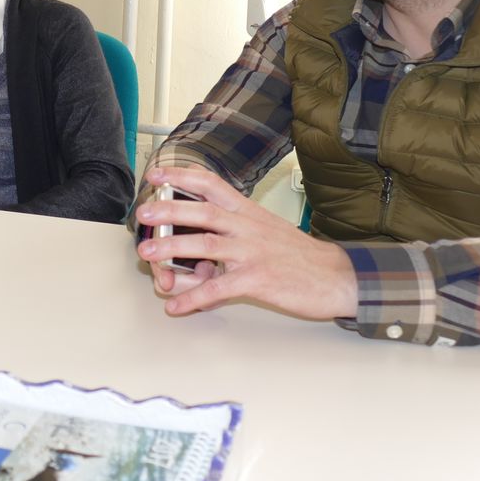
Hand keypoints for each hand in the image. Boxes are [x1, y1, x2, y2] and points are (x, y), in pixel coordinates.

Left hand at [135, 166, 357, 320]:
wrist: (337, 276)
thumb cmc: (297, 254)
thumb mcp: (264, 228)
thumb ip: (232, 229)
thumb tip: (194, 243)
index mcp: (247, 211)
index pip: (211, 184)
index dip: (181, 176)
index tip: (155, 174)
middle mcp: (247, 227)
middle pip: (202, 211)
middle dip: (169, 209)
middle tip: (143, 213)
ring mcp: (252, 253)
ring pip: (206, 246)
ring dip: (172, 248)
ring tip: (147, 253)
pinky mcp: (258, 280)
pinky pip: (219, 289)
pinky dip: (194, 298)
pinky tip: (175, 306)